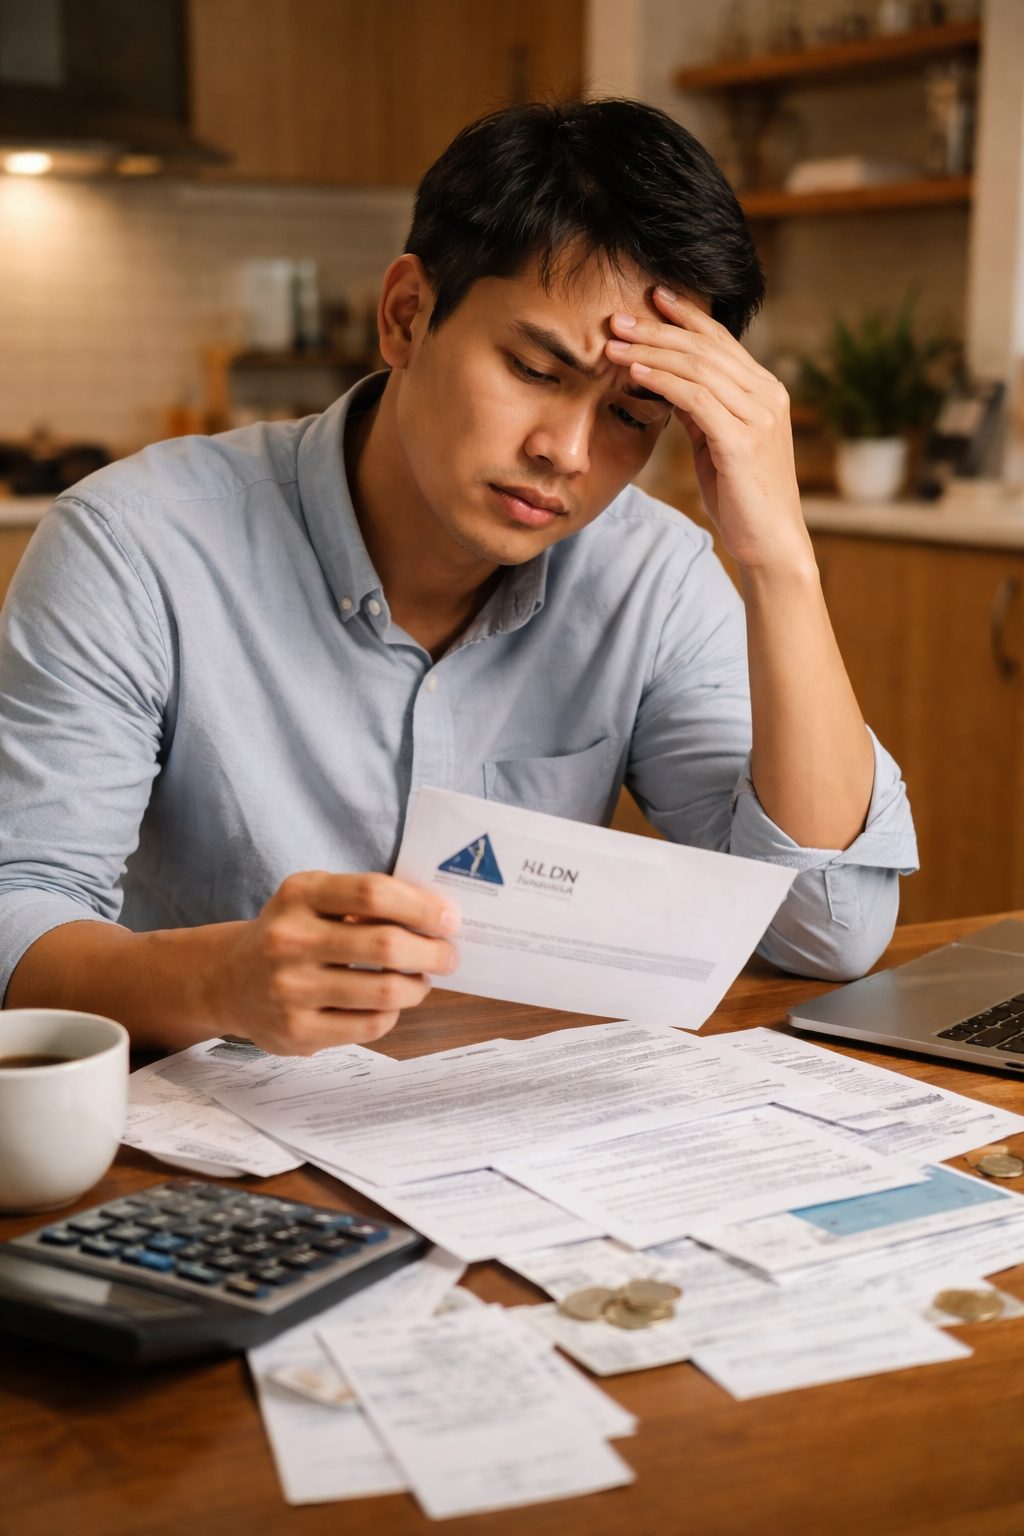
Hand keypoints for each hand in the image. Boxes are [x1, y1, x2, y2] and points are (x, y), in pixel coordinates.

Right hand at [213, 871, 459, 1054]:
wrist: (229, 980)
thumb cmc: (292, 933)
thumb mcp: (314, 899)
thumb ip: (364, 901)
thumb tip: (436, 916)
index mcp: (299, 894)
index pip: (373, 893)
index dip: (421, 906)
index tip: (449, 919)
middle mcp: (289, 939)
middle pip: (385, 945)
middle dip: (432, 952)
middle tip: (449, 956)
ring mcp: (289, 988)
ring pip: (385, 991)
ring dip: (418, 986)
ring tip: (422, 980)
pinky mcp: (296, 1030)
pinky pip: (370, 1025)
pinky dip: (392, 1013)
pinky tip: (389, 1004)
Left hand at [606, 288, 809, 573]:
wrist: (771, 543)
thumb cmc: (741, 498)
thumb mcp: (717, 444)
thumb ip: (700, 411)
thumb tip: (668, 383)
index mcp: (765, 391)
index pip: (722, 341)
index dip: (687, 316)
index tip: (652, 298)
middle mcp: (767, 395)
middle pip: (706, 347)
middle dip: (658, 329)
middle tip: (618, 317)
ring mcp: (758, 416)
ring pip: (698, 367)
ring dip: (650, 351)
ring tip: (613, 343)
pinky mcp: (743, 440)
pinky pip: (696, 398)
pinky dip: (663, 381)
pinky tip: (635, 372)